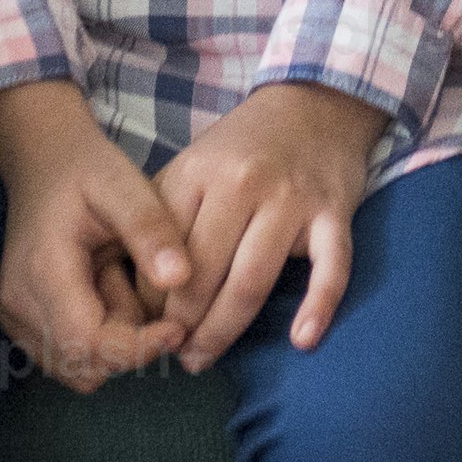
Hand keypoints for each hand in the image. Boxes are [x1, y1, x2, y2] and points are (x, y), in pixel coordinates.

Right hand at [0, 81, 196, 388]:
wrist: (43, 163)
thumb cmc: (88, 171)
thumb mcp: (126, 185)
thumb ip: (151, 230)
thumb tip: (179, 280)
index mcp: (43, 271)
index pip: (87, 344)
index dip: (137, 348)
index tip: (178, 327)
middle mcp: (19, 304)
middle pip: (84, 365)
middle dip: (126, 342)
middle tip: (137, 283)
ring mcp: (15, 318)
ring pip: (78, 368)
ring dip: (111, 342)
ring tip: (118, 281)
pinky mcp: (20, 324)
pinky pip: (67, 358)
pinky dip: (95, 339)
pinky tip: (103, 293)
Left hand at [153, 80, 384, 364]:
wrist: (316, 103)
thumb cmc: (244, 148)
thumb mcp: (193, 165)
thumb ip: (163, 218)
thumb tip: (126, 286)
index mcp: (198, 174)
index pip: (163, 254)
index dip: (149, 301)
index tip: (143, 329)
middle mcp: (242, 184)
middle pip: (203, 275)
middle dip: (182, 327)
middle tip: (175, 356)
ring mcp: (291, 199)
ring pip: (252, 281)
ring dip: (225, 331)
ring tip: (204, 358)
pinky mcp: (335, 212)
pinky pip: (330, 267)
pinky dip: (318, 306)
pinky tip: (302, 341)